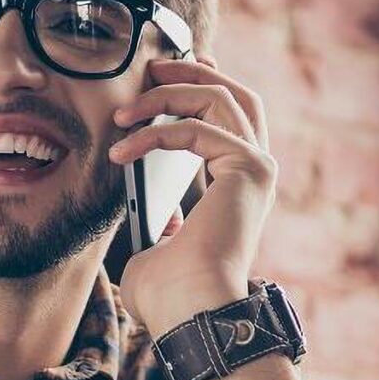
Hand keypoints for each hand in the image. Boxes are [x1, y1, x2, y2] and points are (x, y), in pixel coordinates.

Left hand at [109, 55, 274, 336]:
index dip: (201, 87)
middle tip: (151, 67)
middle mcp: (256, 172)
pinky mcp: (248, 168)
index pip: (230, 119)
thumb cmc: (172, 295)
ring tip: (124, 110)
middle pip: (233, 95)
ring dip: (167, 94)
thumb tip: (164, 216)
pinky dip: (153, 132)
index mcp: (239, 186)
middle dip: (191, 72)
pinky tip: (121, 151)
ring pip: (217, 98)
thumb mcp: (158, 247)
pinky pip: (196, 128)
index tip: (166, 74)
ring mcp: (257, 168)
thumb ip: (164, 225)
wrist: (191, 311)